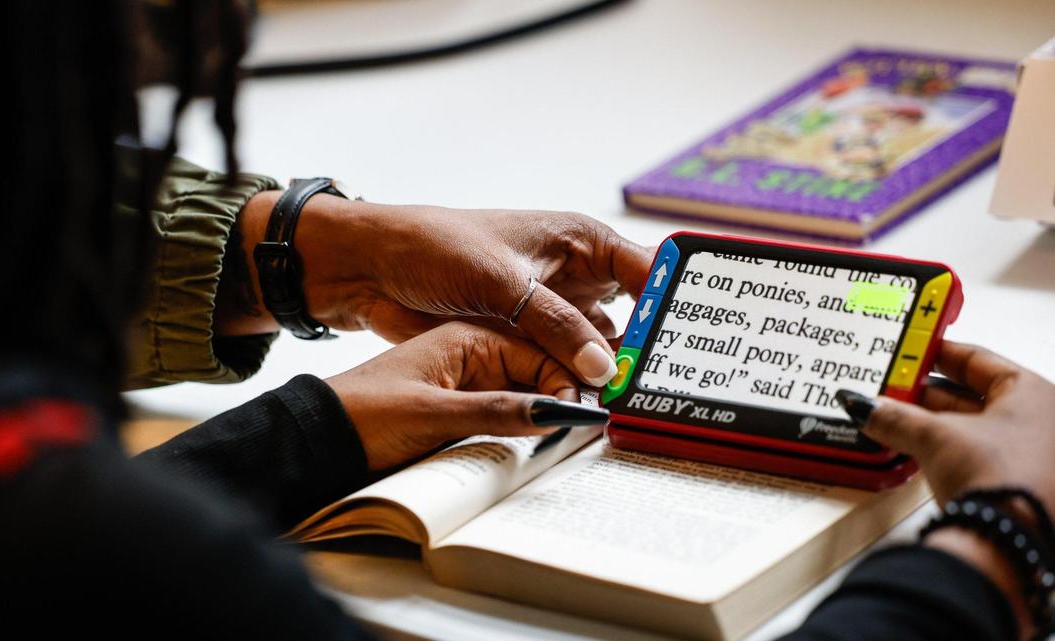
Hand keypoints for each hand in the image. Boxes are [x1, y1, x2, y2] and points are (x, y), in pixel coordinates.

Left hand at [220, 191, 651, 386]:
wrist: (373, 269)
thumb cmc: (435, 247)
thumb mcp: (503, 283)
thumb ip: (556, 326)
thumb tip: (606, 369)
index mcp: (581, 240)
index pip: (651, 272)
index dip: (678, 305)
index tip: (697, 344)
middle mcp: (576, 276)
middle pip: (634, 317)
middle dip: (649, 349)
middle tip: (669, 387)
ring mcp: (552, 311)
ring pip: (600, 349)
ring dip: (611, 375)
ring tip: (636, 405)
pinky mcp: (528, 340)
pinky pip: (566, 367)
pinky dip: (578, 385)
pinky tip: (593, 407)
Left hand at [324, 322, 582, 470]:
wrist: (313, 436)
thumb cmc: (361, 408)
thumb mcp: (431, 411)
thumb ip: (495, 412)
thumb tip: (556, 414)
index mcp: (471, 337)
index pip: (540, 355)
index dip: (565, 384)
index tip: (584, 415)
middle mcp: (473, 357)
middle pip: (537, 377)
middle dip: (559, 402)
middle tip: (584, 432)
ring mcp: (465, 385)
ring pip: (522, 401)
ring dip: (539, 420)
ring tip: (562, 443)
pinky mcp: (455, 412)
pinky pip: (500, 420)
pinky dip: (516, 433)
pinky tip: (529, 450)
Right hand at [852, 340, 1054, 507]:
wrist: (1006, 542)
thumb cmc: (998, 479)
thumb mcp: (934, 437)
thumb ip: (895, 417)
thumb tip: (865, 406)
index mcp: (1035, 395)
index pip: (979, 360)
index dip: (940, 353)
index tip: (915, 349)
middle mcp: (1043, 423)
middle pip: (974, 396)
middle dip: (929, 394)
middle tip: (894, 389)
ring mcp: (1031, 456)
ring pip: (973, 428)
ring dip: (933, 425)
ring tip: (896, 420)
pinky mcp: (1017, 486)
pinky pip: (975, 455)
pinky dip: (945, 450)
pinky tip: (917, 451)